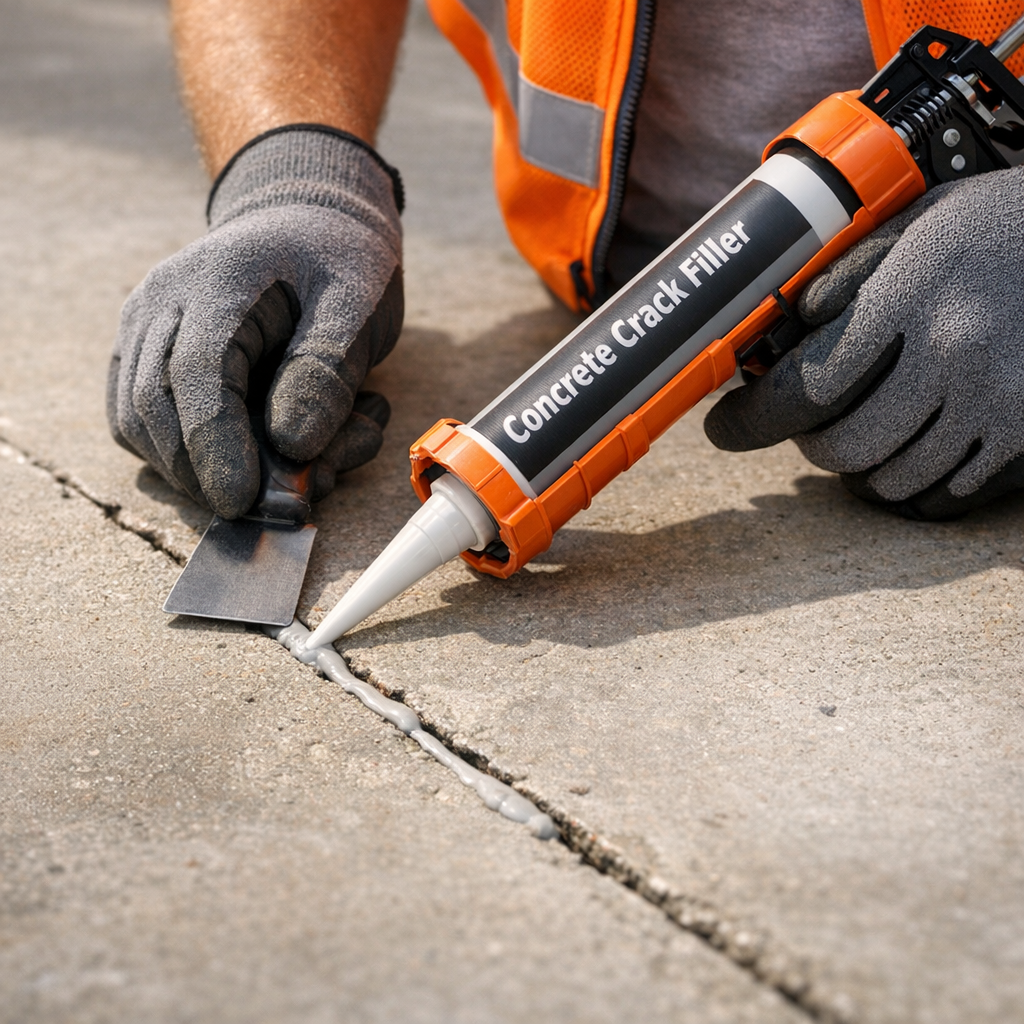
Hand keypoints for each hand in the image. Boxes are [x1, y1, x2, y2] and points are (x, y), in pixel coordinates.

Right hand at [107, 127, 403, 517]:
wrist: (307, 221)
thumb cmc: (338, 263)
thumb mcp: (357, 306)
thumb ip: (327, 371)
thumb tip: (291, 445)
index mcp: (217, 281)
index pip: (195, 374)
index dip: (215, 445)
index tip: (242, 500)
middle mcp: (161, 302)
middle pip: (154, 407)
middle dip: (207, 474)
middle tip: (279, 504)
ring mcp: (143, 327)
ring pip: (137, 423)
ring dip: (199, 473)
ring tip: (284, 475)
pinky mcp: (144, 354)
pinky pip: (140, 421)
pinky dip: (186, 456)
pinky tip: (246, 457)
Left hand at [704, 166, 1023, 518]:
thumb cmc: (1000, 226)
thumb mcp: (919, 222)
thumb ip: (846, 273)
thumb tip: (779, 330)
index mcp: (913, 295)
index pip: (805, 386)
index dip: (751, 420)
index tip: (725, 427)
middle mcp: (953, 353)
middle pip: (842, 447)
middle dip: (809, 444)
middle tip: (807, 423)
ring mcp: (996, 400)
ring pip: (889, 481)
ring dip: (859, 468)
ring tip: (862, 430)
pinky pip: (942, 496)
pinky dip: (910, 485)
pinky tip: (907, 449)